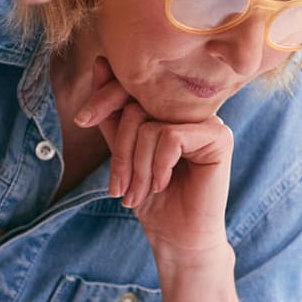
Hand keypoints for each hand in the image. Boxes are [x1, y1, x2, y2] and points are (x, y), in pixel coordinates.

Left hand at [77, 59, 233, 264]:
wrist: (179, 238)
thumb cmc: (153, 199)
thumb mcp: (124, 153)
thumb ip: (114, 115)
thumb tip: (100, 63)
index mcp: (172, 109)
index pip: (134, 88)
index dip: (105, 99)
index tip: (82, 118)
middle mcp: (192, 110)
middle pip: (138, 107)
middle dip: (120, 151)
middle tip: (119, 187)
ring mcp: (209, 121)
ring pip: (151, 126)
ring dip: (138, 167)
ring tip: (140, 192)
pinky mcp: (220, 138)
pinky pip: (170, 137)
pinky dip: (158, 166)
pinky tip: (163, 184)